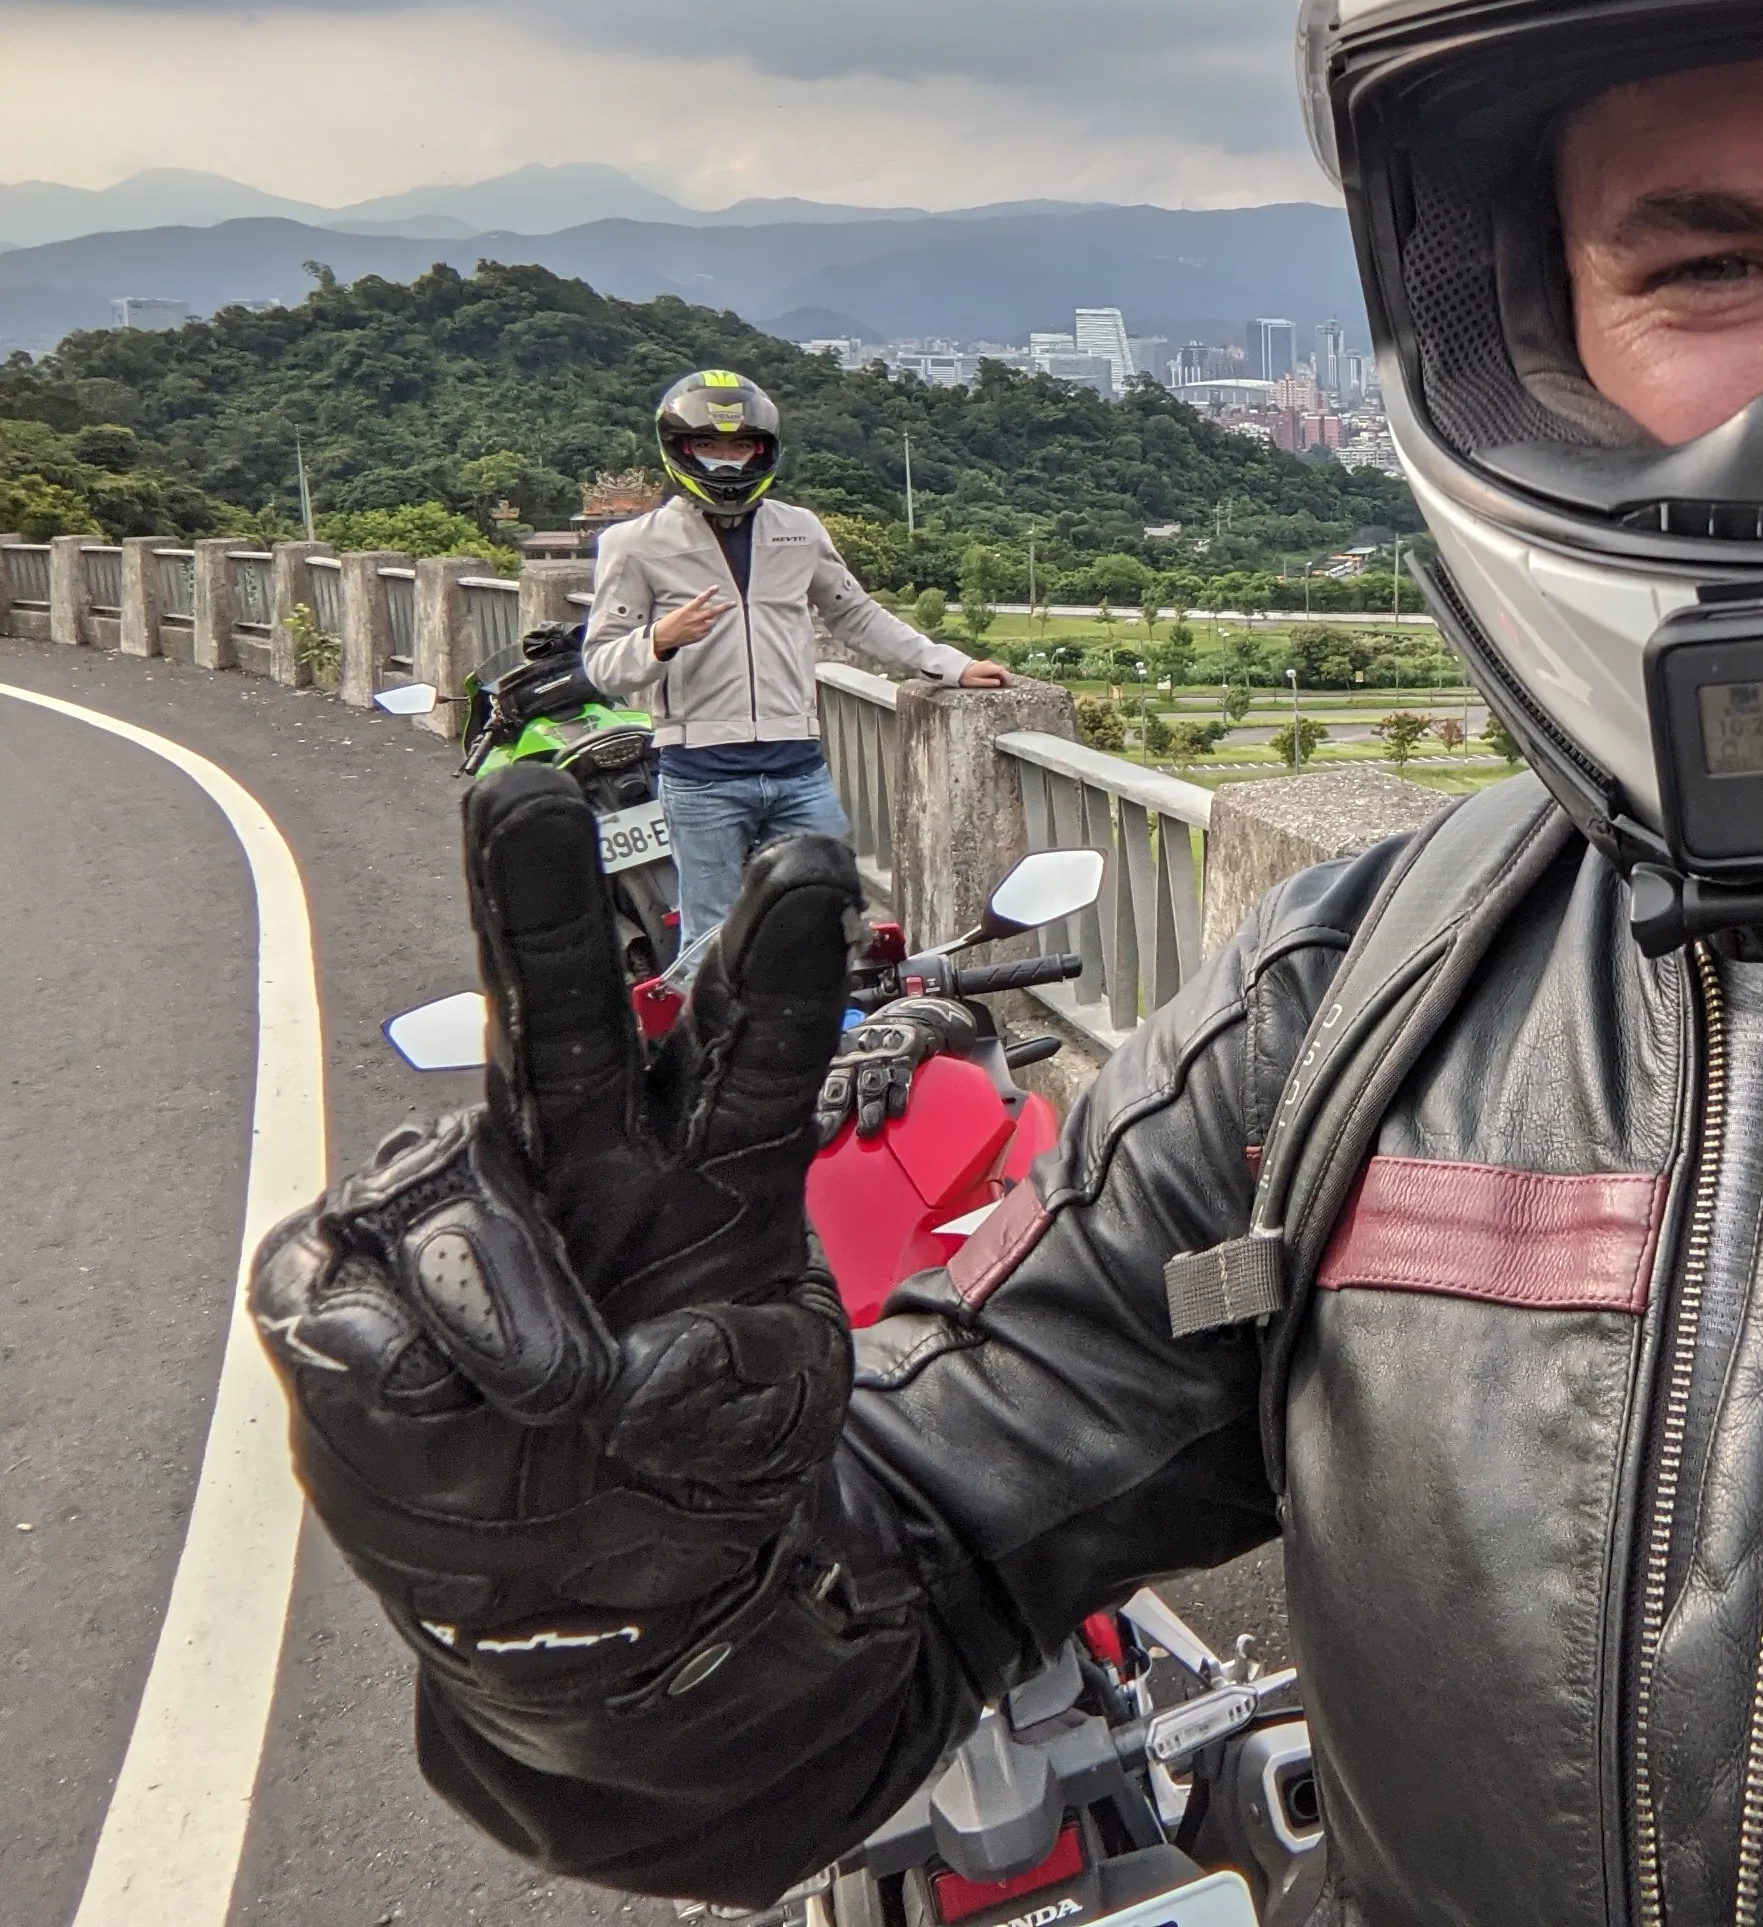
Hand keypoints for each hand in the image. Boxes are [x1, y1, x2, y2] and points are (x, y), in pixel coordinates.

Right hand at [249, 765, 860, 1689]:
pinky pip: (355, 1315)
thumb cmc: (697, 1462)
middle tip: (521, 794)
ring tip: (557, 1402)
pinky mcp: (336, 1290)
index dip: (775, 965)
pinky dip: (411, 1381)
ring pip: (454, 1192)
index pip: (747, 1046)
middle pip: (560, 1009)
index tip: (810, 869)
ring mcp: (451, 1211)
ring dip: (513, 1313)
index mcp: (709, 1162)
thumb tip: (640, 1361)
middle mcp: (577, 1153)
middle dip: (539, 900)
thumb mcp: (778, 1421)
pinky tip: (436, 1408)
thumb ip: (744, 1379)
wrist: (585, 1583)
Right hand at [652, 586, 729, 656]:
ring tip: (707, 620)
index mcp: (688, 610)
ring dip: (712, 620)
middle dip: (725, 607)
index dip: (710, 592)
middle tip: (733, 604)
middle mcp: (695, 619)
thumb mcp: (679, 612)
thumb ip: (692, 610)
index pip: (701, 599)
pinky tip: (700, 628)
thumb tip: (704, 609)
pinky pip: (708, 631)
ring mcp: (698, 628)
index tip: (717, 587)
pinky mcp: (698, 637)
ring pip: (712, 622)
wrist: (662, 637)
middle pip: (713, 611)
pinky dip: (707, 628)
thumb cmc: (669, 622)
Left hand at [815, 997, 978, 1142]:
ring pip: (872, 1084)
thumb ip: (838, 1083)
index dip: (816, 1108)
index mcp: (839, 1058)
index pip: (822, 1084)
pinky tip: (896, 1111)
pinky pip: (902, 1076)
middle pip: (842, 1084)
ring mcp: (883, 1054)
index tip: (807, 1132)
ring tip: (867, 1132)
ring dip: (869, 1108)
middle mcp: (858, 1055)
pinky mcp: (908, 1051)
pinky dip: (898, 1095)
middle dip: (835, 1109)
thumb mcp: (854, 1057)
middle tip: (827, 1133)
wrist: (912, 1016)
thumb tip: (816, 1120)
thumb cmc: (878, 1047)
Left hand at [957, 659, 1007, 688]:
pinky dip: (998, 675)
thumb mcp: (975, 682)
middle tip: (1009, 686)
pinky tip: (997, 681)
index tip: (1010, 685)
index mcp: (987, 668)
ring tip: (1004, 685)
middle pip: (1002, 669)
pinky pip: (995, 669)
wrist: (956, 669)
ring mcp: (987, 663)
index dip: (1007, 677)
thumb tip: (999, 683)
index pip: (1001, 671)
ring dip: (1002, 676)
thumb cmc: (965, 677)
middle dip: (1006, 677)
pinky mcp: (985, 665)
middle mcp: (989, 664)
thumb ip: (987, 682)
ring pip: (999, 669)